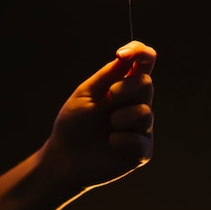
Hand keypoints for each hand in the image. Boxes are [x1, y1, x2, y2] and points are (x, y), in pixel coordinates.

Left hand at [39, 41, 156, 190]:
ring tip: (108, 127)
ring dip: (120, 118)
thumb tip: (127, 54)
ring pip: (144, 113)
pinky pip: (139, 140)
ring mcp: (142, 128)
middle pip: (146, 84)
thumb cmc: (74, 122)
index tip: (122, 54)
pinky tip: (110, 144)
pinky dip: (120, 141)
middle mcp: (138, 104)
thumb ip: (109, 74)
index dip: (140, 51)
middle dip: (124, 90)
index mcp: (126, 86)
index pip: (145, 61)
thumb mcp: (86, 93)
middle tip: (108, 98)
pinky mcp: (142, 151)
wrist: (64, 157)